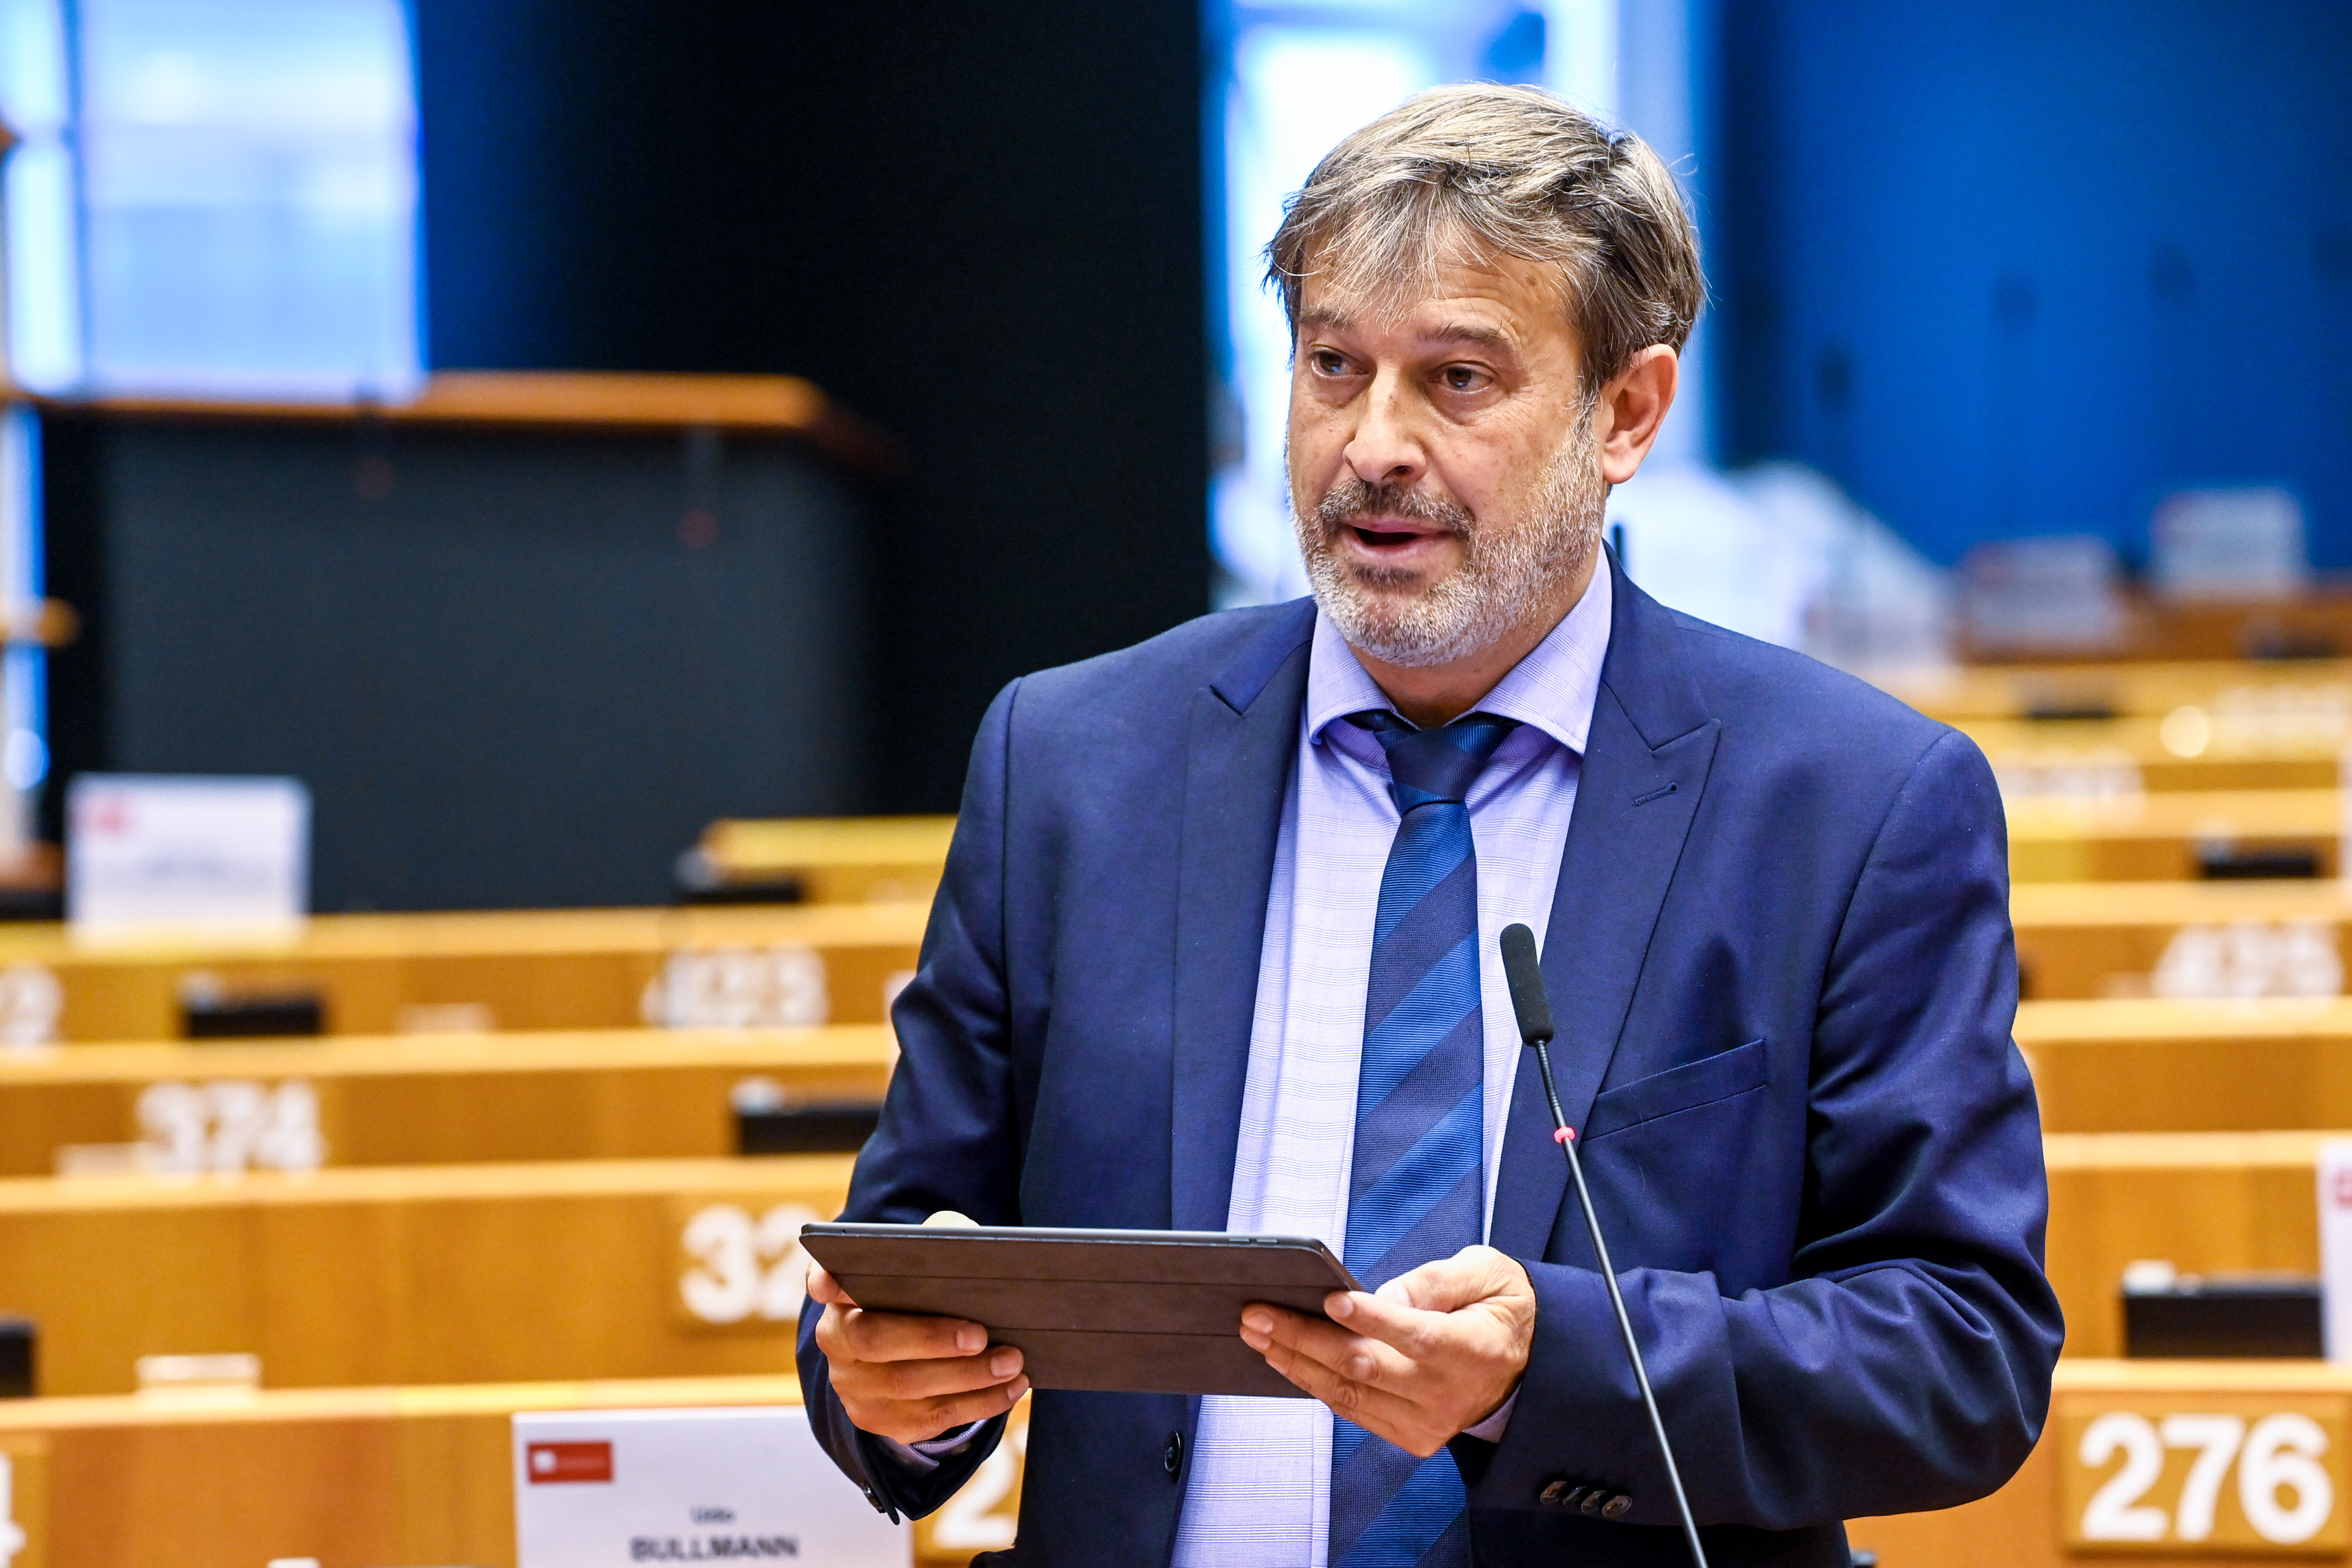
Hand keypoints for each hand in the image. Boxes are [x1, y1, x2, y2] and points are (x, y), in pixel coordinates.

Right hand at [809, 1261, 1029, 1442]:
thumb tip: (967, 1238)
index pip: (820, 1279)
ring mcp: (855, 1388)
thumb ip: (936, 1240)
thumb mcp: (921, 1265)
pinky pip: (932, 1419)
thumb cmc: (919, 1295)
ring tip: (1013, 1361)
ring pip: (909, 1387)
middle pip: (873, 1340)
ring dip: (969, 1376)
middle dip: (931, 1339)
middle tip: (981, 1334)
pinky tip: (1012, 1387)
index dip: (823, 1280)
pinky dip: (979, 1403)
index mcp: (840, 1293)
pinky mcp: (882, 1422)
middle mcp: (836, 1341)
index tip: (832, 1280)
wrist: (905, 1355)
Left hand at [1240, 1245, 1534, 1457]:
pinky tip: (1287, 1359)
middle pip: (1366, 1367)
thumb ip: (1435, 1282)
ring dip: (1296, 1363)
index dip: (1372, 1319)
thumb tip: (1378, 1298)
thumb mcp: (1486, 1273)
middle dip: (1305, 1338)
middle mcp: (1449, 1393)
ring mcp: (1429, 1422)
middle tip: (1259, 1313)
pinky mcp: (1412, 1437)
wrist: (1525, 1366)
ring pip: (1350, 1395)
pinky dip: (1316, 1384)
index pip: (1416, 1336)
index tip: (1330, 1299)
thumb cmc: (1498, 1308)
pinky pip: (1353, 1411)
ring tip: (1258, 1334)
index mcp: (1475, 1349)